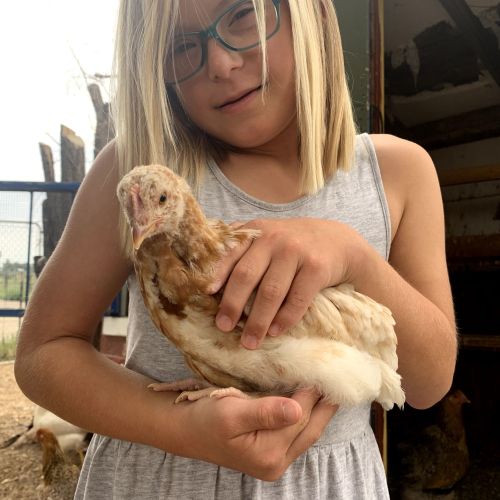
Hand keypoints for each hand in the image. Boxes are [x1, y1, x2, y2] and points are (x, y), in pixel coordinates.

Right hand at [177, 389, 336, 480]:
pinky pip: (295, 430)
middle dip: (326, 403)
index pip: (300, 418)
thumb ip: (266, 412)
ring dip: (319, 408)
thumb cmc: (204, 419)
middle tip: (339, 375)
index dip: (313, 392)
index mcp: (268, 454)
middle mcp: (276, 462)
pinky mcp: (269, 450)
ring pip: (306, 430)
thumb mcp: (232, 413)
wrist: (183, 429)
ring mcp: (274, 458)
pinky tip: (311, 397)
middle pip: (310, 428)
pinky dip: (306, 412)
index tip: (324, 366)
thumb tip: (298, 408)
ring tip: (331, 384)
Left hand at [210, 218, 364, 348]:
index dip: (217, 274)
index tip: (206, 295)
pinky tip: (275, 332)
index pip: (230, 253)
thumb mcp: (268, 237)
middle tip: (223, 327)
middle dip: (232, 304)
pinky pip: (297, 299)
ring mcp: (296, 252)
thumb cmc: (293, 245)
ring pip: (271, 292)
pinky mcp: (317, 268)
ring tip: (249, 341)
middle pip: (246, 275)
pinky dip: (284, 319)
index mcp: (256, 231)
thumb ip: (242, 248)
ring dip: (258, 321)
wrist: (339, 241)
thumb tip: (210, 280)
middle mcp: (274, 238)